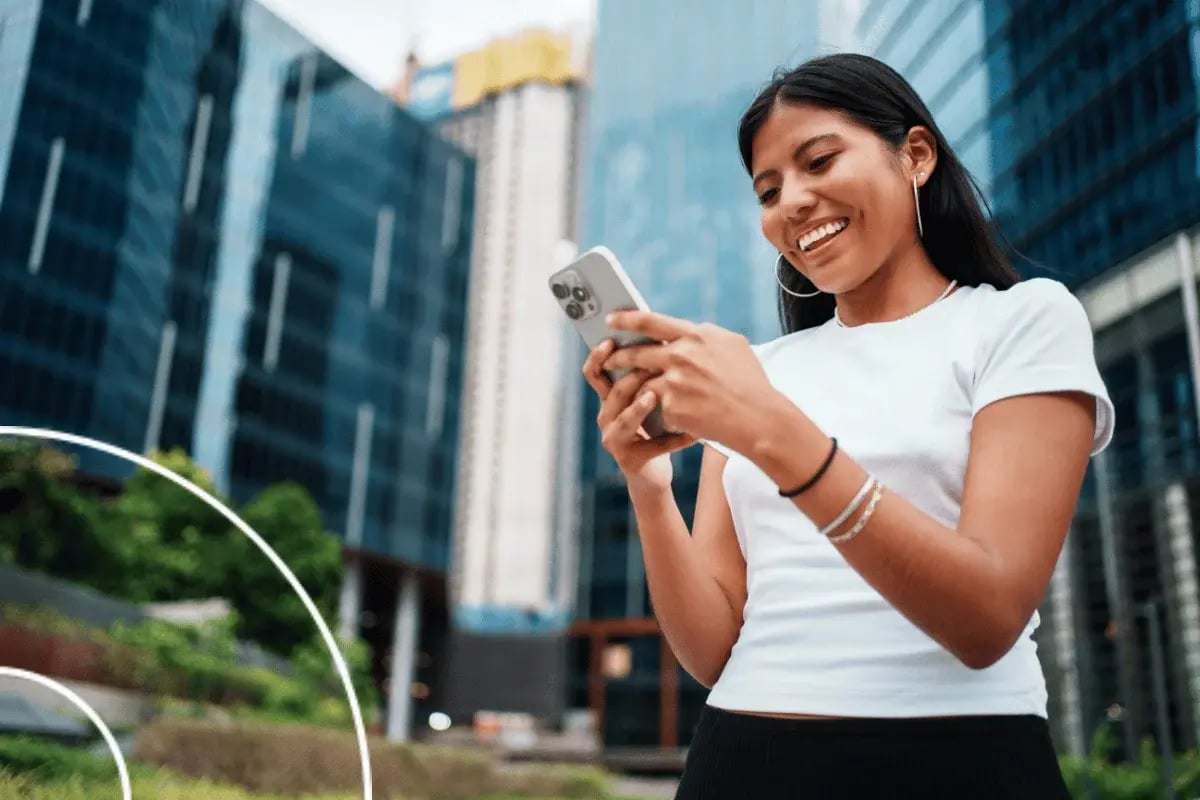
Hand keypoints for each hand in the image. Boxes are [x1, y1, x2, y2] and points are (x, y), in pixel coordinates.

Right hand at [582, 339, 697, 489]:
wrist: (654, 471)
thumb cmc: (655, 427)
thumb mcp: (649, 397)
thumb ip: (649, 374)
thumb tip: (665, 339)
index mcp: (609, 398)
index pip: (595, 372)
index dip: (599, 357)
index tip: (610, 340)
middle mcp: (606, 416)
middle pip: (613, 391)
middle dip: (632, 377)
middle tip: (653, 365)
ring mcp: (614, 439)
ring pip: (625, 417)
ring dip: (641, 405)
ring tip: (656, 395)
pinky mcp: (629, 459)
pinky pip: (654, 445)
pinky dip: (675, 439)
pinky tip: (693, 435)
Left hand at [602, 311, 773, 452]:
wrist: (758, 418)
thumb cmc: (750, 383)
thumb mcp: (733, 346)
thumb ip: (707, 336)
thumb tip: (692, 329)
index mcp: (696, 335)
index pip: (651, 322)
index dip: (627, 319)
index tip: (611, 319)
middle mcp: (682, 355)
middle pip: (636, 353)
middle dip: (618, 356)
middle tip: (609, 358)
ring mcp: (674, 381)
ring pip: (640, 381)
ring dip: (631, 386)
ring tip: (626, 389)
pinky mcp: (671, 406)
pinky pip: (655, 407)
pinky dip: (657, 410)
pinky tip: (661, 414)